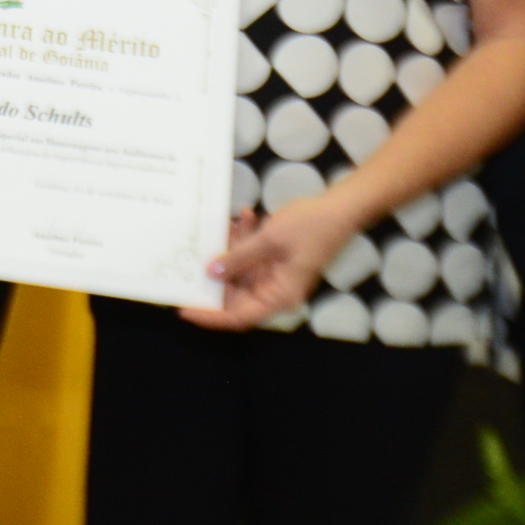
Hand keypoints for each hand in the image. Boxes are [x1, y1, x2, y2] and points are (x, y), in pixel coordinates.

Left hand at [182, 197, 359, 330]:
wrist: (341, 206)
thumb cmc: (311, 226)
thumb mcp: (269, 241)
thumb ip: (238, 258)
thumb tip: (210, 274)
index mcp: (279, 296)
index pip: (238, 317)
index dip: (209, 316)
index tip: (184, 308)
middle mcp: (276, 291)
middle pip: (235, 294)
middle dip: (215, 273)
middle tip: (193, 256)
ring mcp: (276, 275)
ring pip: (240, 271)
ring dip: (230, 249)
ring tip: (227, 226)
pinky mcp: (276, 259)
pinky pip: (251, 256)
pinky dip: (244, 239)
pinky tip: (243, 217)